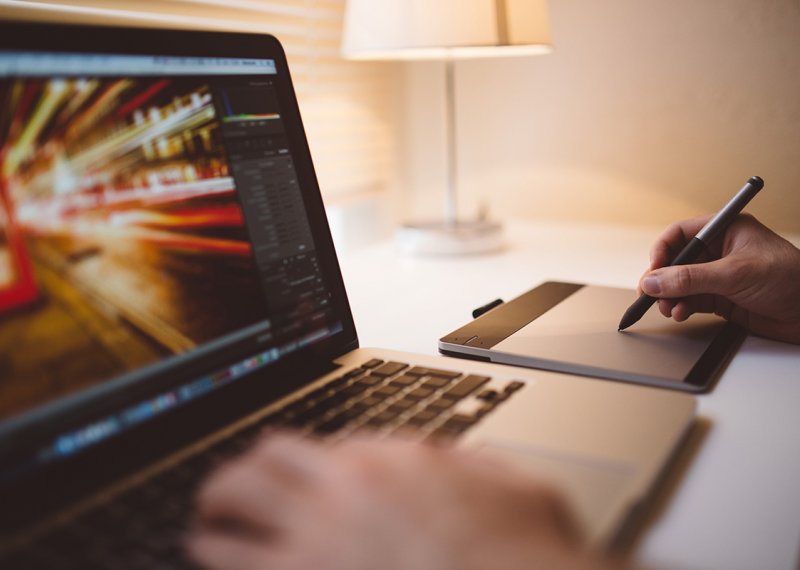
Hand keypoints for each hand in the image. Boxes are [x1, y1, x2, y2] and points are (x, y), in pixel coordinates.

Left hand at [188, 433, 619, 569]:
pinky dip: (220, 560)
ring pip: (233, 508)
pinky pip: (235, 566)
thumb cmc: (522, 553)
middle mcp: (344, 492)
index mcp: (393, 462)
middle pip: (264, 461)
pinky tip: (213, 560)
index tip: (308, 483)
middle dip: (242, 473)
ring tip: (204, 526)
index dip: (316, 466)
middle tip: (230, 490)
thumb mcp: (517, 487)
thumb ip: (477, 469)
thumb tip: (460, 463)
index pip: (330, 447)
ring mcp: (316, 543)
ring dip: (214, 515)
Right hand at [639, 214, 799, 343]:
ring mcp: (719, 276)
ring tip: (670, 308)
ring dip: (670, 297)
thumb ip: (691, 279)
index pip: (680, 234)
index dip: (662, 251)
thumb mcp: (735, 274)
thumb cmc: (792, 278)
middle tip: (652, 294)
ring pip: (680, 284)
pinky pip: (690, 300)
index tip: (654, 271)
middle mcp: (719, 251)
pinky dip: (681, 307)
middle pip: (676, 261)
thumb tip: (655, 281)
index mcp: (725, 230)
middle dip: (663, 279)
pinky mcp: (721, 298)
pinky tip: (681, 313)